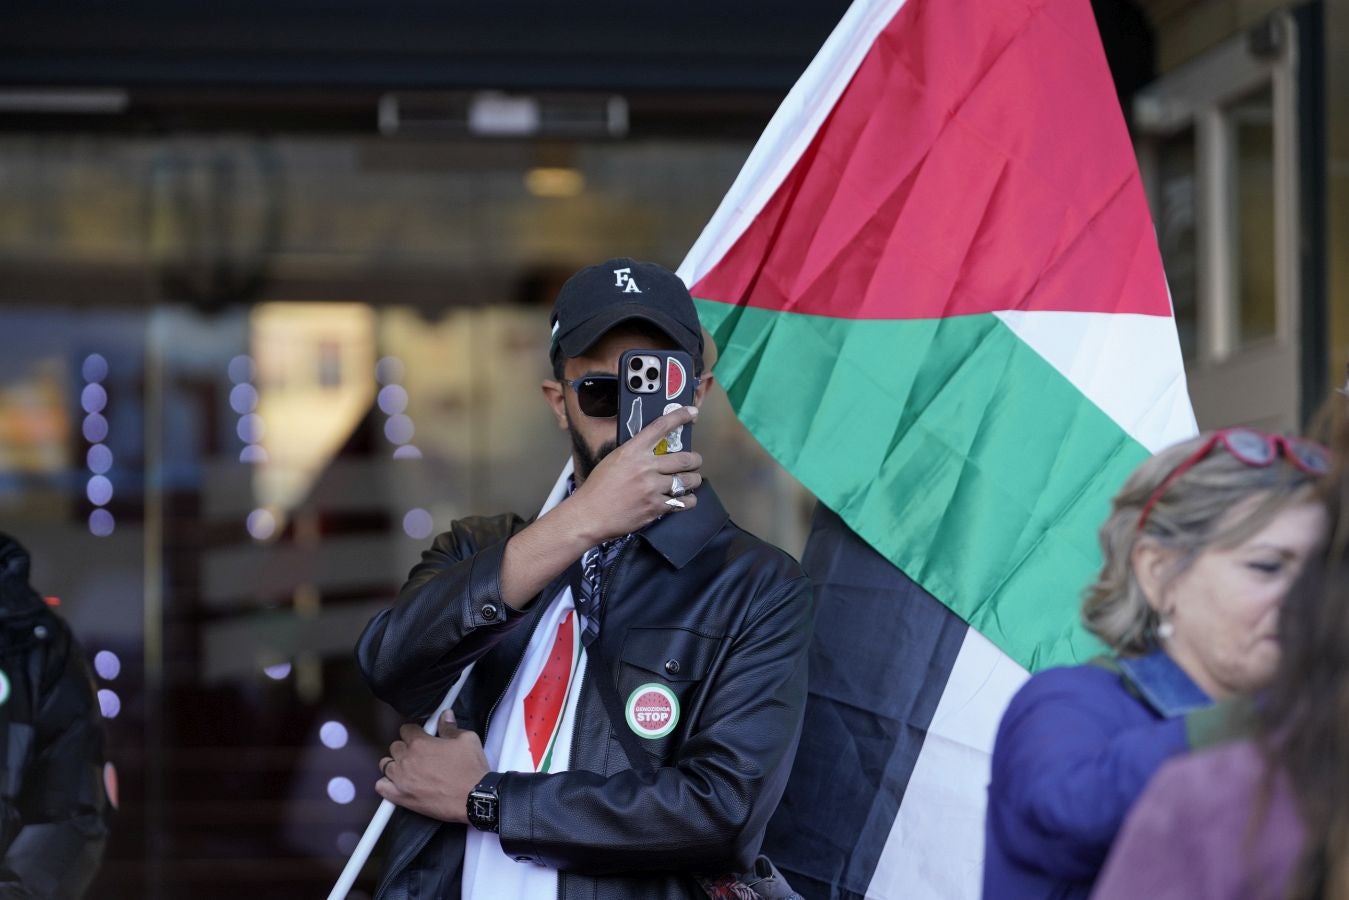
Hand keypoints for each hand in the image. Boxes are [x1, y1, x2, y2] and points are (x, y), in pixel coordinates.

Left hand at [376, 711, 487, 822]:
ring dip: (395, 764)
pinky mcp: (401, 797)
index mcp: (420, 743)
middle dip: (406, 747)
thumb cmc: (470, 770)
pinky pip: (381, 787)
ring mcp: (401, 779)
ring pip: (386, 765)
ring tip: (409, 768)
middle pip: (395, 746)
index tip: (422, 736)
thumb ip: (450, 727)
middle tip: (420, 753)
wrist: (473, 799)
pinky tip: (398, 783)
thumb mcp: (467, 740)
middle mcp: (407, 760)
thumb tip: (445, 715)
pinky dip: (386, 784)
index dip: (415, 731)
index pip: (406, 729)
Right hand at [568, 405, 703, 542]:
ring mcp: (652, 488)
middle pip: (685, 458)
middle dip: (695, 459)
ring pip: (688, 480)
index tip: (692, 412)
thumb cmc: (598, 488)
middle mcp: (645, 467)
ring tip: (691, 480)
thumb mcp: (614, 460)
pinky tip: (686, 498)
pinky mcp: (656, 507)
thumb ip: (634, 453)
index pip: (661, 427)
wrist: (589, 515)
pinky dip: (688, 499)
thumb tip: (653, 450)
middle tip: (695, 461)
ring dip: (693, 479)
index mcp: (633, 451)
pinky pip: (683, 501)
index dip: (680, 416)